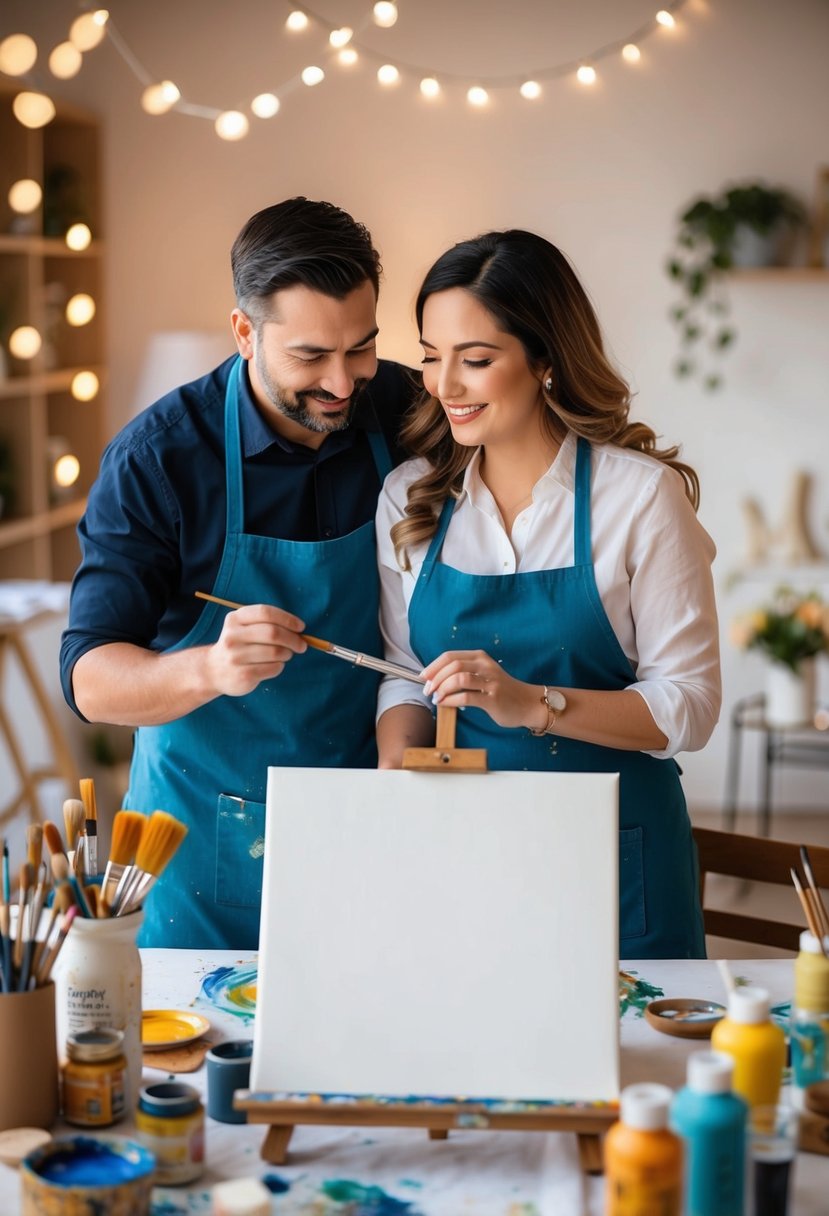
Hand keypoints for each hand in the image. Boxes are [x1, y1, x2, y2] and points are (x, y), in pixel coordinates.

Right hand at [205, 603, 306, 695]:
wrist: (213, 670)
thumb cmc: (239, 646)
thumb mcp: (244, 628)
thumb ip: (266, 624)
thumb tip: (298, 629)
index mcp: (235, 619)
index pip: (266, 612)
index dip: (287, 619)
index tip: (300, 627)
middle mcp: (233, 636)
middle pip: (273, 633)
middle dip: (293, 639)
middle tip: (302, 645)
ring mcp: (236, 656)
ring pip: (275, 652)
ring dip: (287, 653)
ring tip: (286, 655)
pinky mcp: (243, 674)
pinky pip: (273, 668)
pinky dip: (280, 666)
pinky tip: (274, 665)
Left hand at [421, 650, 545, 731]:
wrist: (527, 703)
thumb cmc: (501, 690)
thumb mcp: (483, 674)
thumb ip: (463, 673)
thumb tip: (435, 680)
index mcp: (480, 657)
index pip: (450, 656)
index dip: (433, 666)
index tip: (424, 677)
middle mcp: (485, 666)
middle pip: (453, 665)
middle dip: (436, 678)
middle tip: (428, 690)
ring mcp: (490, 682)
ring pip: (459, 679)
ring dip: (442, 688)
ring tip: (436, 697)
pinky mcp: (493, 698)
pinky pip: (466, 697)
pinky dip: (451, 700)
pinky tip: (445, 704)